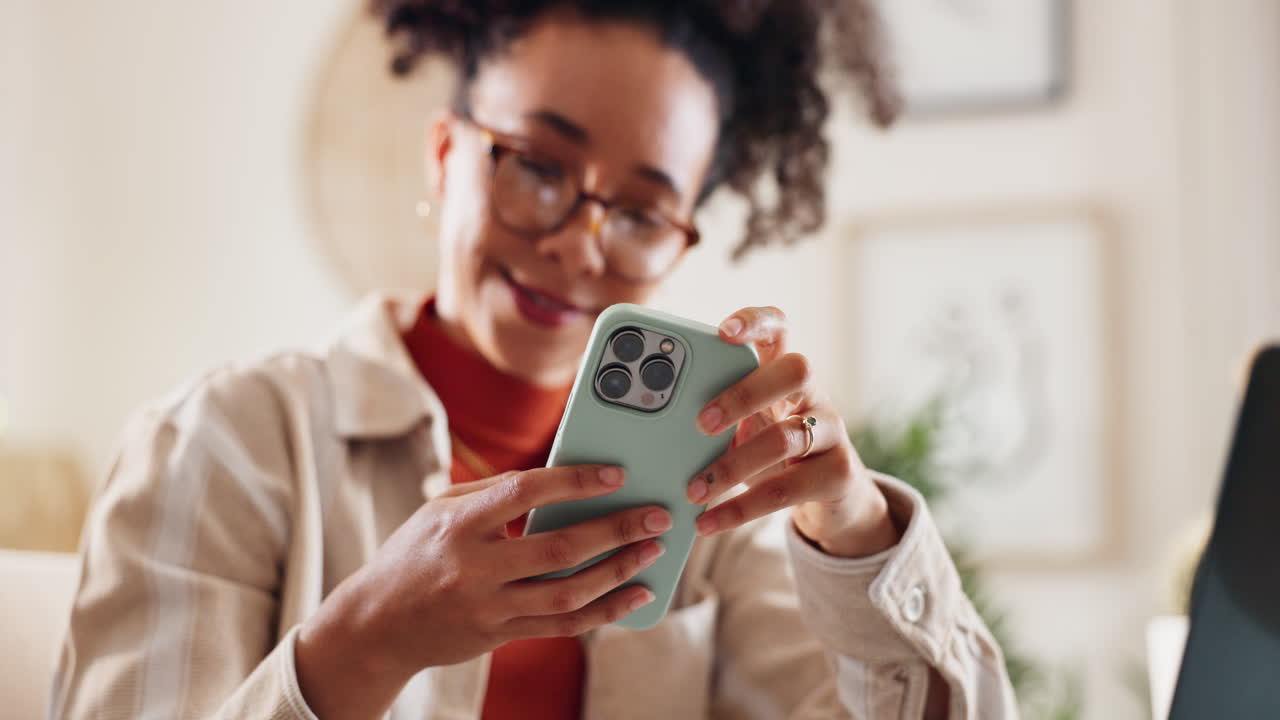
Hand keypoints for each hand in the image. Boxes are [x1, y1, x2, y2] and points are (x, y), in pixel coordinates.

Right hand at [295, 465, 669, 719]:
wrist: (376, 625)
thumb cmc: (414, 554)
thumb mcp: (439, 509)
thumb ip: (493, 492)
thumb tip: (559, 476)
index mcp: (456, 524)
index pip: (523, 493)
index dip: (574, 482)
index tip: (615, 474)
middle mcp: (473, 567)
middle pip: (558, 549)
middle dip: (615, 531)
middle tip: (657, 516)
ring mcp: (488, 608)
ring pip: (567, 593)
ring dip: (619, 572)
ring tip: (653, 551)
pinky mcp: (501, 635)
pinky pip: (562, 625)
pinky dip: (604, 611)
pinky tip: (634, 595)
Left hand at [685, 306, 900, 557]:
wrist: (831, 498)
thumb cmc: (770, 451)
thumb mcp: (743, 426)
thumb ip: (710, 413)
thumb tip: (647, 419)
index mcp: (782, 373)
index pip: (779, 328)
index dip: (756, 322)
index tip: (723, 330)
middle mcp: (814, 395)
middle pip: (796, 371)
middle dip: (745, 393)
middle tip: (701, 422)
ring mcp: (832, 432)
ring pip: (788, 437)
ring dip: (734, 464)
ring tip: (694, 488)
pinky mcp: (839, 474)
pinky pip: (787, 490)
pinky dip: (741, 508)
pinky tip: (709, 520)